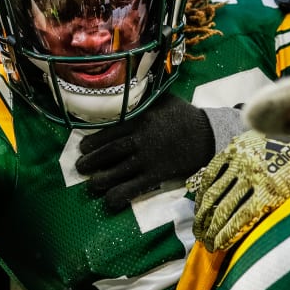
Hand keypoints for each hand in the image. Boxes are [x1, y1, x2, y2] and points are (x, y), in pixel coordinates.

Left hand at [76, 92, 214, 210]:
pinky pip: (135, 187)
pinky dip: (119, 195)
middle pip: (110, 152)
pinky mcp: (158, 174)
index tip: (83, 147)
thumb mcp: (163, 99)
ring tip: (91, 183)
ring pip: (118, 171)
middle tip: (81, 166)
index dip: (94, 141)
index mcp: (141, 119)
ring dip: (100, 179)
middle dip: (92, 160)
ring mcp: (149, 158)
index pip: (110, 131)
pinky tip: (109, 200)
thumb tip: (127, 88)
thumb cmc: (184, 115)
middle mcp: (141, 139)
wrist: (209, 135)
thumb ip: (144, 97)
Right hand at [187, 131, 289, 251]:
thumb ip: (278, 212)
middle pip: (225, 208)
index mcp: (271, 189)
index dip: (226, 236)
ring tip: (198, 228)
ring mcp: (240, 160)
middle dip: (211, 229)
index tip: (216, 247)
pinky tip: (199, 203)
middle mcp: (253, 175)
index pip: (242, 219)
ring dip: (203, 213)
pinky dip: (203, 189)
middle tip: (204, 242)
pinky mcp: (232, 148)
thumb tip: (258, 238)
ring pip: (215, 192)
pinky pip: (212, 172)